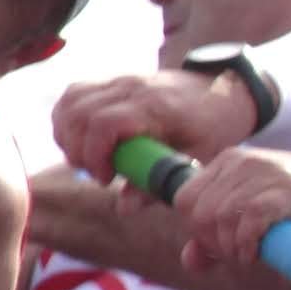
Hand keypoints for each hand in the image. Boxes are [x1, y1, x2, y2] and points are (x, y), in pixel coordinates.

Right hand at [56, 63, 262, 179]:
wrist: (223, 89)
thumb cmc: (213, 127)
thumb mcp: (197, 159)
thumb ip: (160, 183)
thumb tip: (124, 208)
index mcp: (157, 107)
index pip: (105, 123)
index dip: (96, 155)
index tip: (108, 179)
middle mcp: (132, 88)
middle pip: (79, 113)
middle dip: (79, 151)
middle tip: (101, 174)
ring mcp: (119, 80)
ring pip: (70, 102)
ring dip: (68, 136)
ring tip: (90, 160)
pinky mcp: (111, 81)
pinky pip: (73, 95)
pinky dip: (67, 119)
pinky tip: (82, 141)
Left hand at [171, 146, 290, 276]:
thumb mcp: (253, 215)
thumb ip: (218, 238)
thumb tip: (191, 261)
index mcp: (228, 162)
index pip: (184, 200)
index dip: (196, 231)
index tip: (220, 245)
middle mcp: (241, 162)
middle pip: (198, 213)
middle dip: (213, 244)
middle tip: (237, 254)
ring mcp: (264, 173)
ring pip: (220, 218)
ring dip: (231, 248)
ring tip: (250, 255)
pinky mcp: (287, 190)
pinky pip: (250, 220)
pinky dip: (249, 244)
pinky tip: (258, 253)